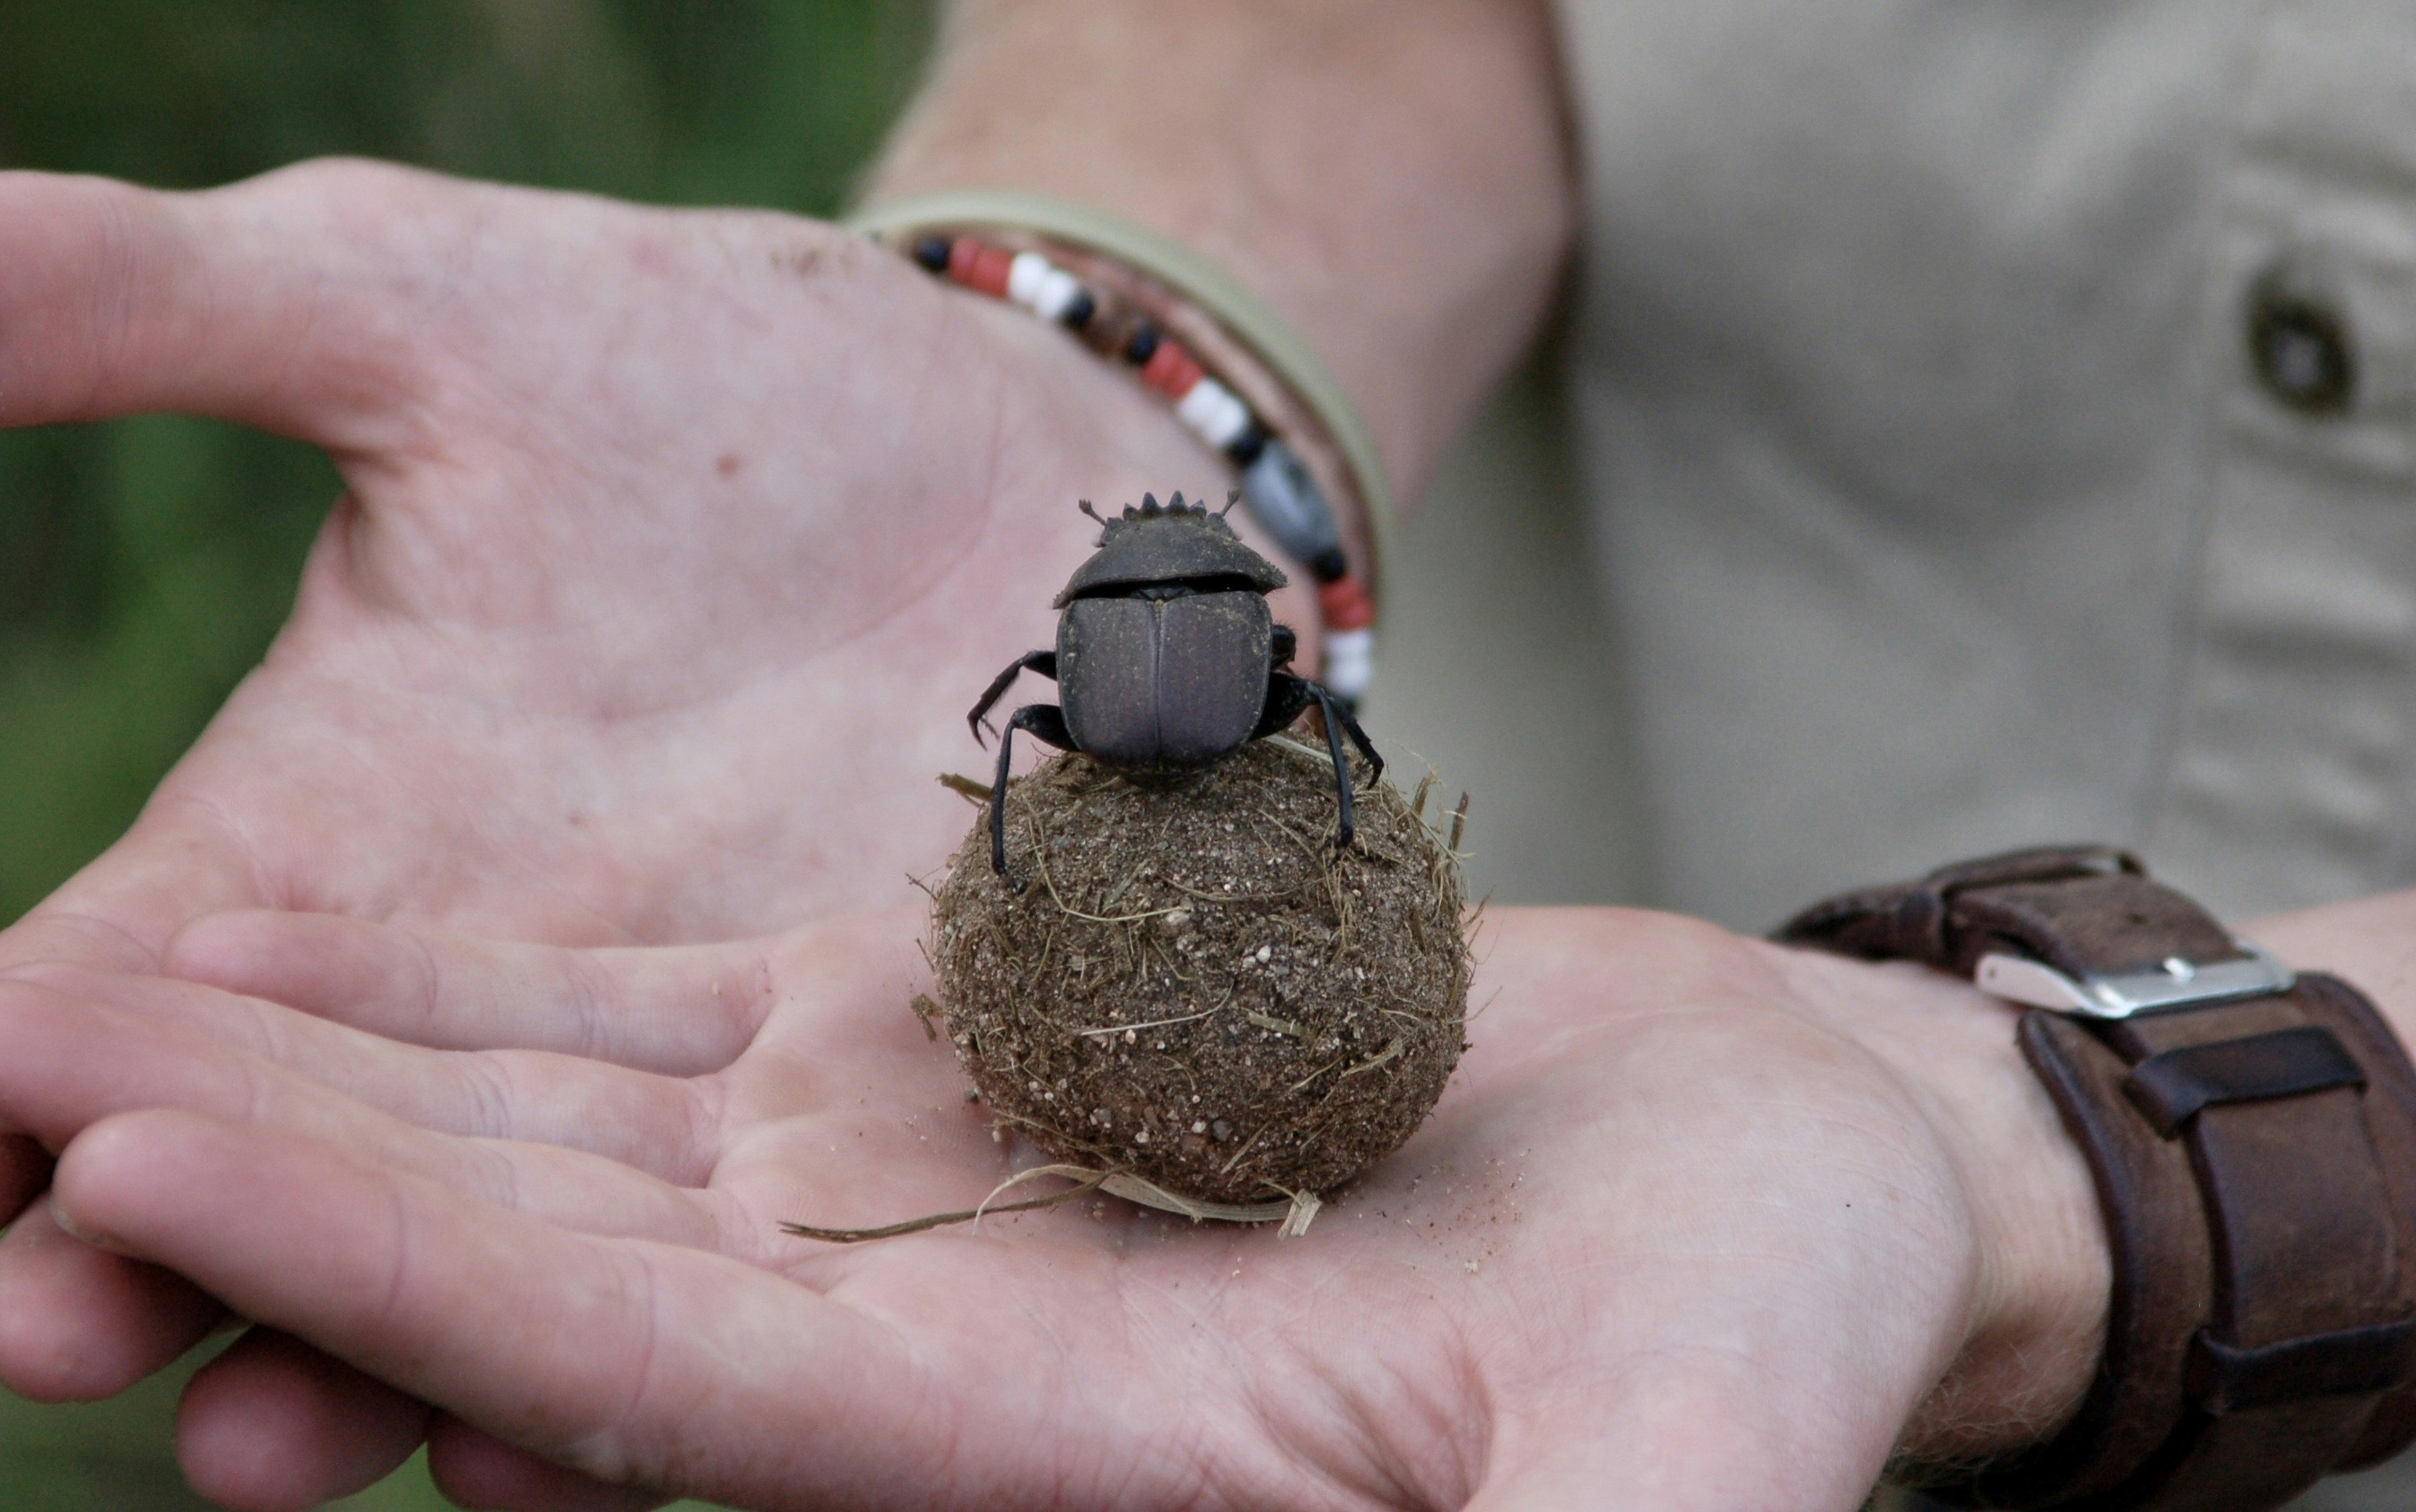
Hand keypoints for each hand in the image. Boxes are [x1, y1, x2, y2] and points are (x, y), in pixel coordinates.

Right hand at [0, 162, 1285, 1447]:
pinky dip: (639, 1357)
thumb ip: (142, 309)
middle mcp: (480, 1001)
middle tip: (48, 1333)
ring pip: (495, 1263)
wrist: (1025, 452)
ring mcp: (674, 1089)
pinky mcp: (853, 1122)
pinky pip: (729, 1273)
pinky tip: (557, 1439)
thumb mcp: (427, 316)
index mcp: (330, 842)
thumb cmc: (732, 376)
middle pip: (287, 1168)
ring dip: (375, 1359)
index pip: (120, 997)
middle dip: (174, 1255)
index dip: (23, 1063)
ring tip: (265, 1442)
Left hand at [2, 902, 2108, 1508]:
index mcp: (1046, 1464)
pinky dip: (490, 976)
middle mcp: (934, 1356)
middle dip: (263, 1159)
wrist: (1765, 1169)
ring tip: (62, 947)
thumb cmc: (1763, 1322)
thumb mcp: (1686, 1467)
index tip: (139, 1150)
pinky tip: (315, 910)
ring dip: (326, 1050)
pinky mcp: (965, 1070)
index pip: (657, 1385)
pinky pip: (676, 1027)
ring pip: (568, 1130)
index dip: (404, 1269)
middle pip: (542, 1255)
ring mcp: (929, 1206)